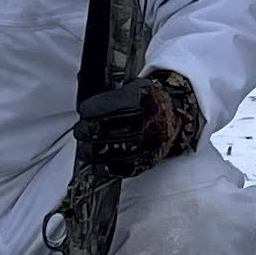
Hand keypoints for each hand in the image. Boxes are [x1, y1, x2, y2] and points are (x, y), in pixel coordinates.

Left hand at [74, 65, 203, 177]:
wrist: (174, 116)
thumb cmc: (149, 101)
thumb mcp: (134, 86)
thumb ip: (111, 94)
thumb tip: (85, 106)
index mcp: (138, 99)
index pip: (103, 106)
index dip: (89, 109)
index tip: (84, 111)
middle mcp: (142, 121)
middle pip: (102, 129)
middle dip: (86, 130)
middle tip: (80, 130)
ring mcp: (145, 143)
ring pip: (108, 151)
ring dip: (90, 151)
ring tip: (85, 148)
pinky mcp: (146, 160)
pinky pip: (121, 168)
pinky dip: (105, 168)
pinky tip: (97, 164)